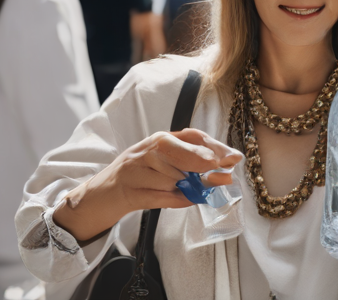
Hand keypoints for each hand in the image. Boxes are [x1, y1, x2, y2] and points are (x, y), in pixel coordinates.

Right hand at [107, 128, 242, 211]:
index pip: (193, 136)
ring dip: (181, 189)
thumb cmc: (139, 176)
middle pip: (184, 154)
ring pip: (173, 179)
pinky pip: (161, 197)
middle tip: (221, 175)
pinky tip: (173, 198)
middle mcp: (149, 148)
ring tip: (173, 189)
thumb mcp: (164, 163)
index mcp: (161, 139)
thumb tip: (222, 172)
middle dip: (204, 166)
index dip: (216, 146)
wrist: (102, 192)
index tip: (234, 158)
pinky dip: (172, 201)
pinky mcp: (130, 189)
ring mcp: (137, 168)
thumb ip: (190, 163)